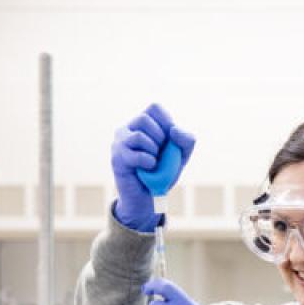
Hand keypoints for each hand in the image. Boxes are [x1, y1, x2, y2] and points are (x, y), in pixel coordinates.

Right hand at [111, 104, 195, 231]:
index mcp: (143, 125)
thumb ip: (186, 141)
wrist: (150, 197)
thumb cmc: (163, 173)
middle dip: (160, 138)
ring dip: (154, 151)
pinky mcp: (117, 158)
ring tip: (153, 162)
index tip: (170, 138)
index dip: (167, 121)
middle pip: (144, 118)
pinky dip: (149, 162)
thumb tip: (174, 130)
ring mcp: (120, 142)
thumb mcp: (181, 156)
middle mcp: (128, 129)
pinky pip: (136, 154)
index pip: (155, 108)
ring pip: (139, 135)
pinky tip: (149, 168)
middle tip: (160, 153)